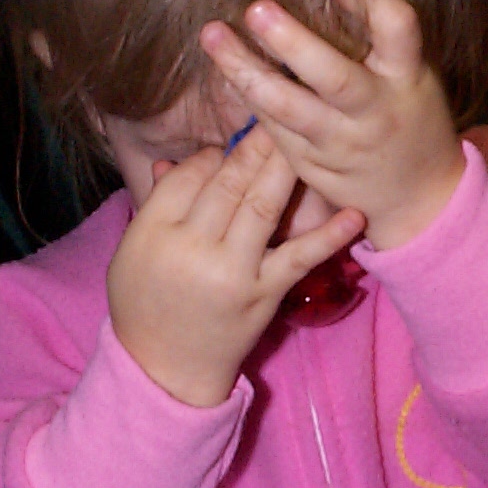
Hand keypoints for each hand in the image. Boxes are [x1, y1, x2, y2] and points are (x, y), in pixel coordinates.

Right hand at [106, 127, 364, 406]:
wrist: (166, 371)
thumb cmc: (146, 305)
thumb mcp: (133, 253)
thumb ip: (157, 205)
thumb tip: (179, 160)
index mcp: (153, 233)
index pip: (189, 175)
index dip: (214, 155)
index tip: (230, 145)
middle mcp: (192, 248)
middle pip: (229, 182)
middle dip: (255, 146)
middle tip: (277, 116)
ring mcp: (233, 272)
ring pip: (263, 206)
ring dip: (286, 168)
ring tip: (305, 138)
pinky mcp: (265, 294)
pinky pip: (301, 257)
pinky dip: (330, 236)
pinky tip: (354, 213)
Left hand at [200, 0, 465, 250]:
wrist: (419, 196)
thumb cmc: (409, 116)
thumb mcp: (411, 74)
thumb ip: (378, 41)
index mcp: (407, 78)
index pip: (399, 29)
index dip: (373, 1)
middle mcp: (375, 112)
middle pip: (334, 77)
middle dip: (293, 43)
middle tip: (256, 8)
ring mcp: (341, 144)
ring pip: (288, 109)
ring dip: (246, 70)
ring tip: (213, 34)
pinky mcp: (311, 166)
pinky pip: (273, 128)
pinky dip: (248, 95)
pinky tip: (225, 67)